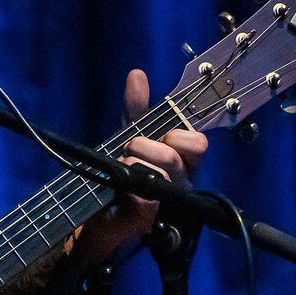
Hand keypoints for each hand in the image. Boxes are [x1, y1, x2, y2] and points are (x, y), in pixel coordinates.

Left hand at [69, 68, 207, 266]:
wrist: (98, 214)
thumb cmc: (120, 174)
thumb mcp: (127, 135)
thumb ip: (135, 108)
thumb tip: (137, 75)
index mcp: (183, 161)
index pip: (197, 142)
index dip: (179, 135)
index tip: (161, 134)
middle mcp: (182, 182)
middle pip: (175, 153)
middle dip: (145, 145)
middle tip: (128, 150)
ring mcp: (169, 204)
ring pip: (161, 173)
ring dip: (133, 164)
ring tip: (121, 170)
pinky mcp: (152, 219)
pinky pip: (145, 197)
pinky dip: (128, 188)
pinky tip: (121, 190)